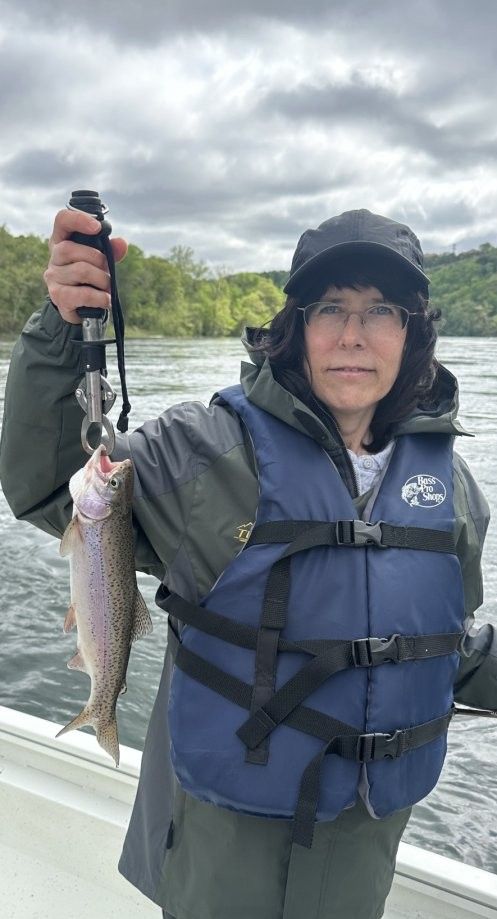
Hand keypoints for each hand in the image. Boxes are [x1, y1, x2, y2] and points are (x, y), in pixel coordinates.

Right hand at [44, 209, 127, 323]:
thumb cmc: (90, 277)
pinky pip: (83, 294)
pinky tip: (105, 299)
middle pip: (70, 249)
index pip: (62, 220)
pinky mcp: (59, 296)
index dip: (78, 219)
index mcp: (62, 240)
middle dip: (97, 259)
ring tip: (107, 287)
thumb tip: (121, 243)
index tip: (97, 227)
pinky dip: (100, 297)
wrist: (80, 306)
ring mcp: (53, 277)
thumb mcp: (101, 260)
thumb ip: (111, 250)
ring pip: (81, 270)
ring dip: (102, 280)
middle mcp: (54, 257)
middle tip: (107, 270)